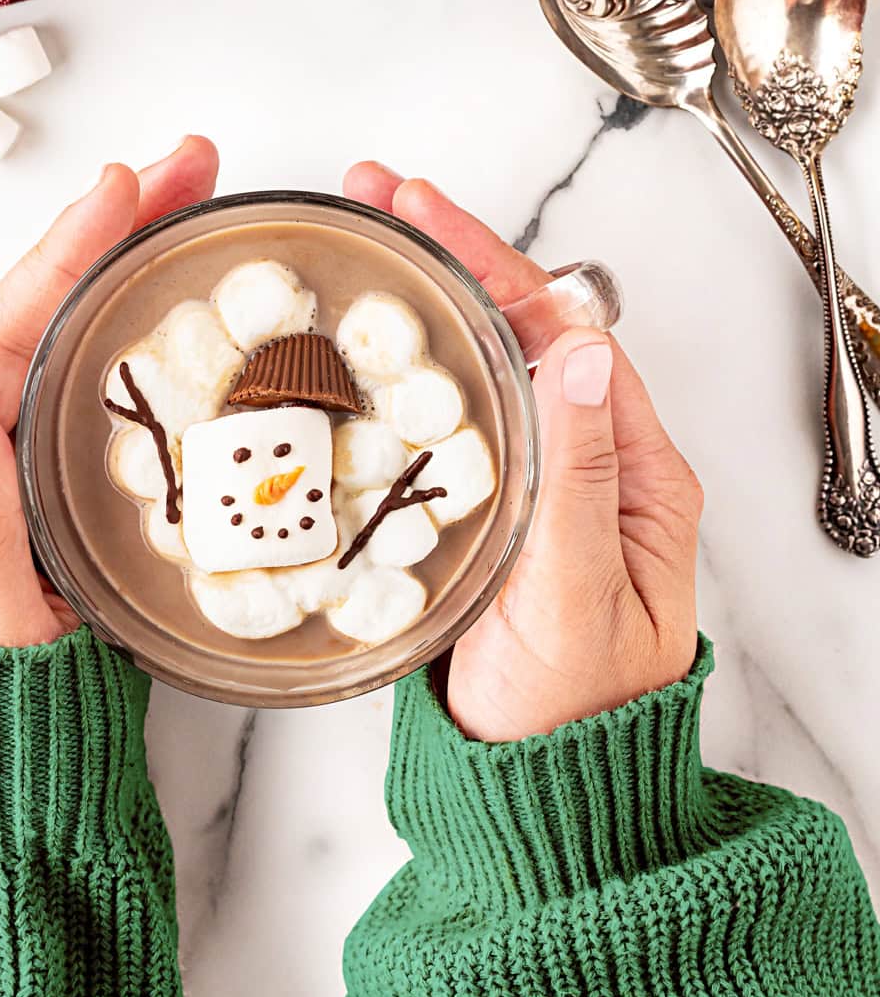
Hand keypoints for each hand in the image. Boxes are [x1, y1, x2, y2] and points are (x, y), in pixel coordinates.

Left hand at [0, 137, 218, 646]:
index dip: (61, 258)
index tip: (125, 190)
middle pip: (30, 313)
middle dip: (106, 230)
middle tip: (192, 168)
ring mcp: (10, 460)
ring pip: (61, 334)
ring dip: (120, 259)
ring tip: (191, 201)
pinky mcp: (52, 478)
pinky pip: (85, 376)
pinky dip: (128, 318)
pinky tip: (171, 292)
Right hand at [343, 163, 701, 742]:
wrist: (539, 797)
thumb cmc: (569, 713)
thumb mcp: (576, 592)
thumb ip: (577, 475)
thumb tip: (582, 349)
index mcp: (635, 470)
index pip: (565, 330)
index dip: (492, 262)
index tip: (426, 212)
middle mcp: (593, 465)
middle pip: (521, 331)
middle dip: (450, 258)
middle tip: (372, 199)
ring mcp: (540, 487)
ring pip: (484, 370)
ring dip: (427, 304)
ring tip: (361, 248)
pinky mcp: (492, 516)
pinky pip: (456, 423)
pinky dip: (412, 372)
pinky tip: (366, 349)